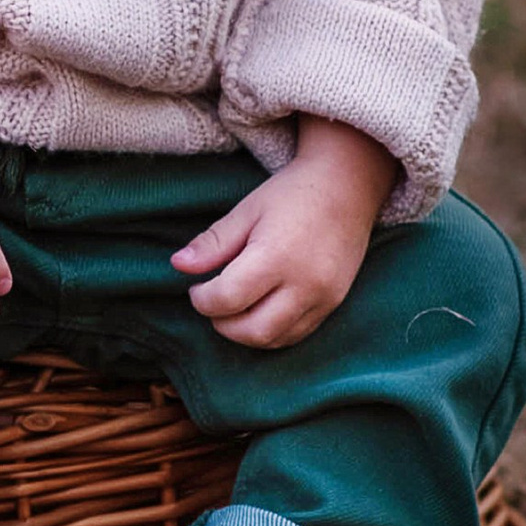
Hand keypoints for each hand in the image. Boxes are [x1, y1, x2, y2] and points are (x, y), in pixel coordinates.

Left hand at [172, 117, 396, 348]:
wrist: (347, 186)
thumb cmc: (293, 194)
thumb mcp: (247, 211)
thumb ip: (213, 242)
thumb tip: (178, 265)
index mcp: (276, 255)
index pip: (228, 298)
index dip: (202, 300)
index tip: (196, 288)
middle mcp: (304, 283)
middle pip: (252, 330)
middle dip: (221, 324)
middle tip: (212, 303)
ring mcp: (323, 297)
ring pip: (275, 339)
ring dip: (246, 333)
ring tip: (234, 309)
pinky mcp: (334, 303)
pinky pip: (297, 334)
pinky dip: (272, 332)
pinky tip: (259, 312)